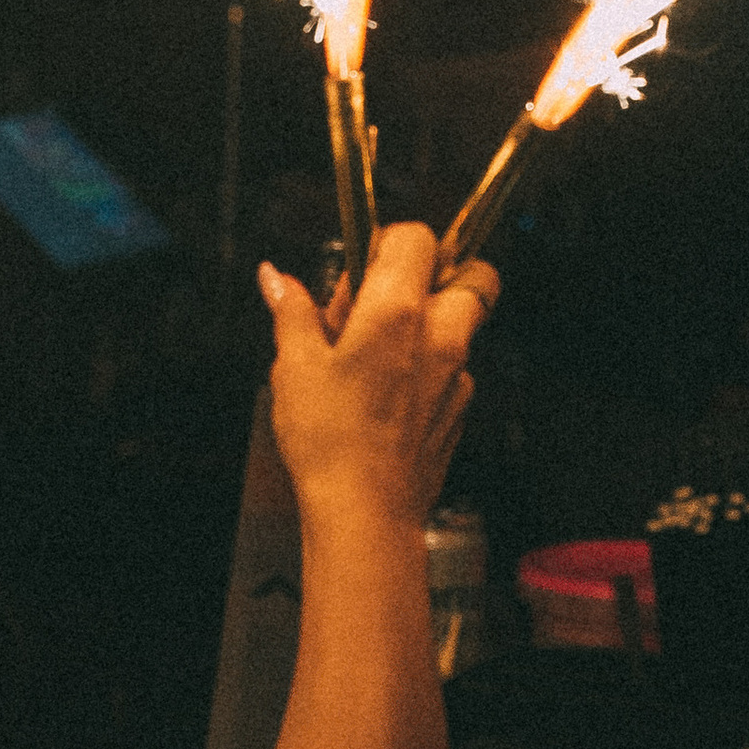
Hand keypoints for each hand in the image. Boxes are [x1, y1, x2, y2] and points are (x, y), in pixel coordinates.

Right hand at [258, 221, 495, 533]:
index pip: (417, 237)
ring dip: (434, 321)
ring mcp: (457, 374)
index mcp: (396, 312)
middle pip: (473, 272)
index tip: (362, 264)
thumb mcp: (294, 367)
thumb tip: (276, 280)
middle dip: (440, 272)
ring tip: (381, 349)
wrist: (364, 511)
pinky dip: (432, 367)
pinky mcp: (460, 409)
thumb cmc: (330, 441)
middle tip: (393, 295)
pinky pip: (457, 369)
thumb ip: (292, 312)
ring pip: (466, 323)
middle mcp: (440, 335)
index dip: (388, 241)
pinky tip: (389, 393)